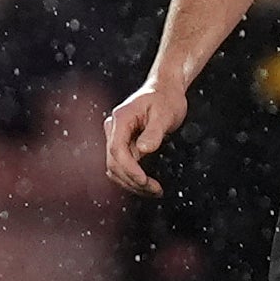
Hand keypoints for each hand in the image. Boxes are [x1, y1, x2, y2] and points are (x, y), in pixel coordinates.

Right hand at [104, 81, 186, 197]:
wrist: (165, 89)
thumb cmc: (166, 98)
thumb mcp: (164, 114)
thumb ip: (153, 132)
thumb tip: (143, 150)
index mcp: (120, 119)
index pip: (117, 150)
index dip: (130, 169)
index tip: (144, 181)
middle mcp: (113, 128)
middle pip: (114, 163)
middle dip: (133, 180)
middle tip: (156, 190)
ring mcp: (116, 136)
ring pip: (116, 168)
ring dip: (132, 183)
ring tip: (154, 191)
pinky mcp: (123, 143)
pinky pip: (123, 165)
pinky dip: (133, 177)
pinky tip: (148, 185)